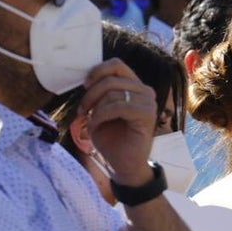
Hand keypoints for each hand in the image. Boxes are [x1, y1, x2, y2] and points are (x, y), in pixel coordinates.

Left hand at [80, 59, 157, 185]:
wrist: (123, 165)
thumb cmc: (112, 138)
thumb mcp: (100, 110)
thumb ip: (100, 92)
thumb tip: (88, 78)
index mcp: (134, 86)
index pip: (116, 65)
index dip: (98, 71)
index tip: (85, 85)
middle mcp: (144, 91)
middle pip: (112, 78)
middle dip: (92, 93)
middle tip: (82, 110)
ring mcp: (148, 102)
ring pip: (114, 92)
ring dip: (96, 107)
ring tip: (91, 121)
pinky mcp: (148, 114)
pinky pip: (119, 106)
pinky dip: (102, 115)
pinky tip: (96, 125)